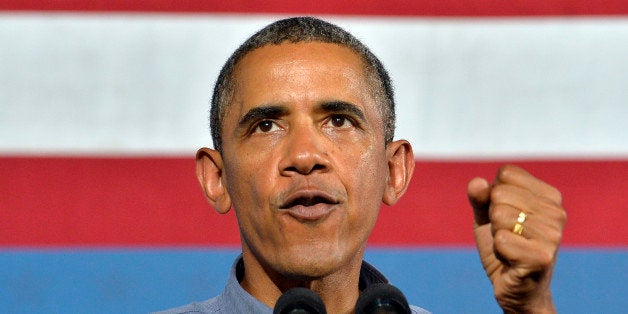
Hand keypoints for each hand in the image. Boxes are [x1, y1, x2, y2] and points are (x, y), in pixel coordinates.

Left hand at [467, 165, 566, 312]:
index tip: (507, 216)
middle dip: (494, 216)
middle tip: (508, 235)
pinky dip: (499, 251)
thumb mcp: (487, 217)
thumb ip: (480, 197)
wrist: (517, 288)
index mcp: (549, 196)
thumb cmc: (504, 247)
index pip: (506, 173)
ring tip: (511, 247)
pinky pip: (500, 240)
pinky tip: (511, 260)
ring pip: (499, 216)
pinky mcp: (541, 257)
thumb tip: (477, 182)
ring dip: (497, 235)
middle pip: (500, 193)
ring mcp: (552, 235)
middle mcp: (556, 212)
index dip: (494, 195)